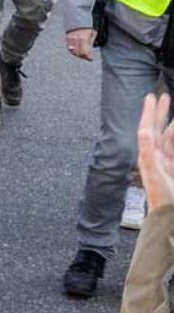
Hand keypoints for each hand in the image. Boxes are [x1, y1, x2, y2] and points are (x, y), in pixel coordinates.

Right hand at [65, 27, 96, 60]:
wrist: (77, 18)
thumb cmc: (87, 26)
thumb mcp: (93, 34)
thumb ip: (90, 42)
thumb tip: (90, 50)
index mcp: (83, 39)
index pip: (85, 52)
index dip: (88, 57)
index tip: (91, 59)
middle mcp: (76, 40)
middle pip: (78, 53)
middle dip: (83, 56)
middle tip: (87, 57)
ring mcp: (70, 39)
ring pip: (73, 51)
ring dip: (78, 54)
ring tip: (82, 54)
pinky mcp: (67, 38)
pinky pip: (69, 48)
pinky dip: (73, 50)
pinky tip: (77, 50)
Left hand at [138, 92, 173, 211]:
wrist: (169, 216)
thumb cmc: (161, 198)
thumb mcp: (155, 175)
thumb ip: (149, 154)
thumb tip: (143, 132)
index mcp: (149, 155)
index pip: (148, 128)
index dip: (149, 112)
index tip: (150, 97)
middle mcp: (157, 156)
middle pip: (159, 129)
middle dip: (160, 113)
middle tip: (163, 96)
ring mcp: (167, 162)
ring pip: (170, 137)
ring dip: (172, 124)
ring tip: (173, 108)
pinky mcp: (173, 167)